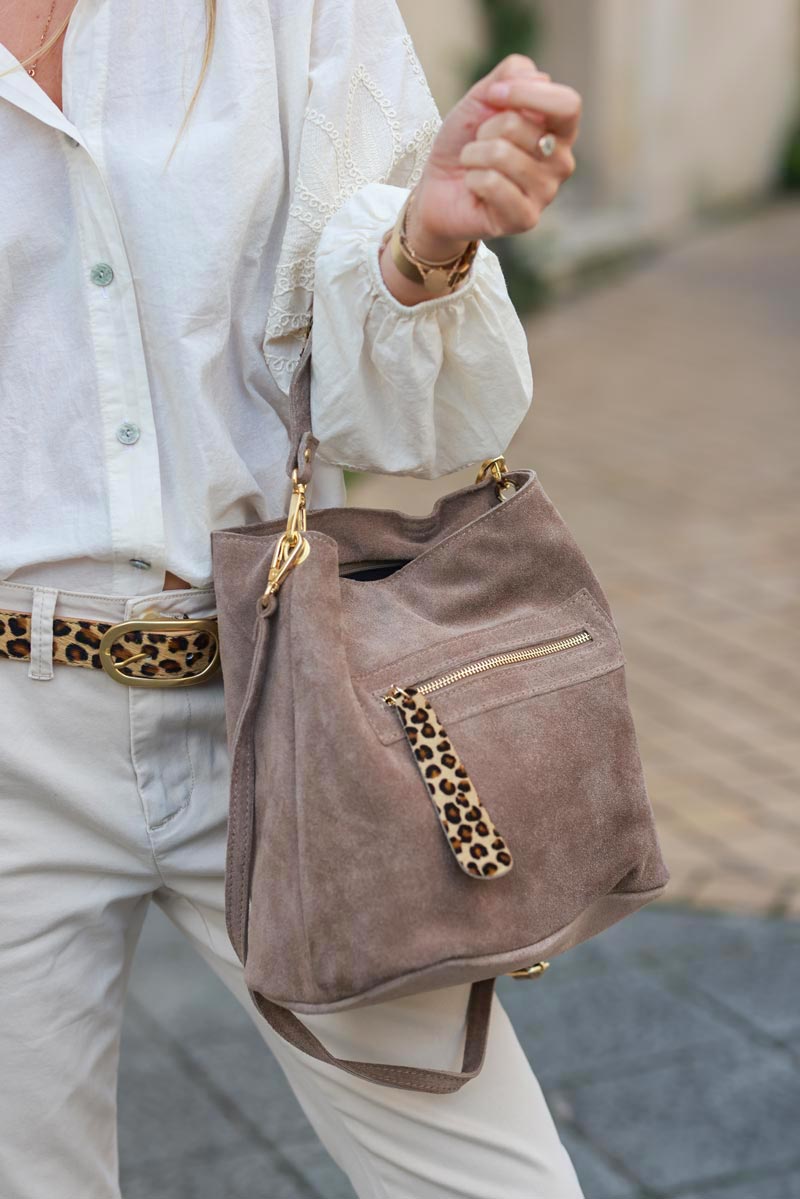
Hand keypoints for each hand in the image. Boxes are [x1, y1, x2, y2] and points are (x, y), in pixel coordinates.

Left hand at [406, 54, 580, 259]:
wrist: (439, 188)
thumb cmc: (466, 142)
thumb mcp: (483, 97)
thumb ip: (511, 74)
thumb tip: (537, 76)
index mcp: (560, 129)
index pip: (567, 104)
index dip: (526, 93)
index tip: (493, 95)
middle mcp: (561, 161)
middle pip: (520, 125)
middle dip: (486, 129)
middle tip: (480, 144)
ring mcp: (546, 193)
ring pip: (501, 154)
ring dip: (473, 155)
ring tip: (474, 166)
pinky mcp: (526, 218)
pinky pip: (492, 183)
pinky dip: (472, 179)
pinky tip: (474, 187)